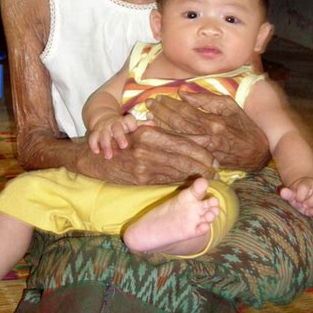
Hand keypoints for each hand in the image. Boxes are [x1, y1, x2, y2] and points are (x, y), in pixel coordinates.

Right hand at [78, 125, 216, 184]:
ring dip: (195, 175)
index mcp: (149, 133)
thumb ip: (157, 130)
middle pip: (184, 156)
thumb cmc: (120, 142)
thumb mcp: (137, 130)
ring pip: (177, 170)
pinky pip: (166, 180)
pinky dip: (180, 181)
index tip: (214, 157)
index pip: (182, 141)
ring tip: (209, 178)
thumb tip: (182, 130)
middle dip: (203, 164)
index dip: (201, 150)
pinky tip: (190, 183)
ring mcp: (144, 165)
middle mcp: (148, 148)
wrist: (95, 159)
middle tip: (217, 170)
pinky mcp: (141, 179)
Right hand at [88, 114, 137, 158]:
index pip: (128, 120)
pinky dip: (93, 144)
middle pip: (117, 128)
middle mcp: (114, 124)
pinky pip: (93, 137)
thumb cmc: (123, 125)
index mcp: (125, 122)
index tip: (134, 129)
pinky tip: (96, 152)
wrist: (103, 117)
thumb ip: (142, 126)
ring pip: (104, 134)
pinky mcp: (95, 133)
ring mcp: (104, 128)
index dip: (131, 123)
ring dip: (106, 144)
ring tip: (109, 156)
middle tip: (124, 146)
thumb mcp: (131, 124)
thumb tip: (154, 125)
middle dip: (120, 136)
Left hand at [146, 91, 269, 170]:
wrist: (257, 153)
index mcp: (214, 122)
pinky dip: (169, 141)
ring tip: (149, 117)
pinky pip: (181, 149)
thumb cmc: (244, 126)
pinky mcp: (202, 161)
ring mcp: (203, 152)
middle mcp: (207, 138)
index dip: (169, 104)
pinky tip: (159, 134)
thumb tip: (183, 93)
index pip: (185, 112)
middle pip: (177, 125)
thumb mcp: (229, 106)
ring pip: (176, 138)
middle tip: (148, 105)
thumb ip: (206, 100)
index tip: (157, 97)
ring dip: (161, 127)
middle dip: (160, 114)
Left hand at [280, 177, 312, 225]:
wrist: (304, 195)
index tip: (297, 199)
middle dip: (310, 202)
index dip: (300, 195)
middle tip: (303, 206)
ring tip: (307, 212)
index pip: (306, 186)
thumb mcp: (291, 193)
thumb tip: (283, 191)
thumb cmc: (297, 195)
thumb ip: (288, 193)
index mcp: (310, 183)